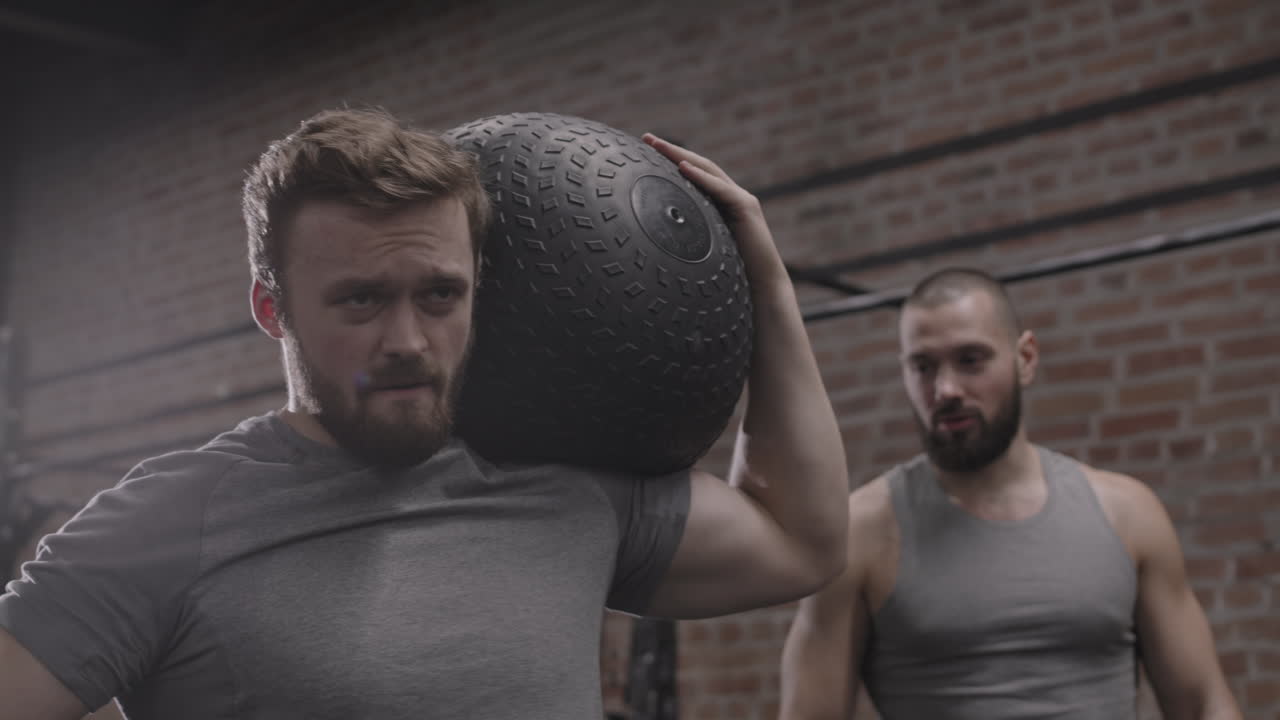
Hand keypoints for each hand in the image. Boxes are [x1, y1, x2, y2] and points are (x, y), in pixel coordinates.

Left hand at [642, 133, 787, 286]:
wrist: (761, 286)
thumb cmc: (731, 275)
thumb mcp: (700, 251)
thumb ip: (684, 237)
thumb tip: (650, 239)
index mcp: (719, 205)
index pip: (693, 175)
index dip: (671, 161)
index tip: (645, 149)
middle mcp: (731, 196)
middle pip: (699, 165)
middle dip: (672, 151)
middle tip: (647, 138)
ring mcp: (741, 199)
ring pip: (709, 170)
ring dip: (682, 156)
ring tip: (659, 146)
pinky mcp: (747, 207)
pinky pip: (721, 189)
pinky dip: (702, 177)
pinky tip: (683, 168)